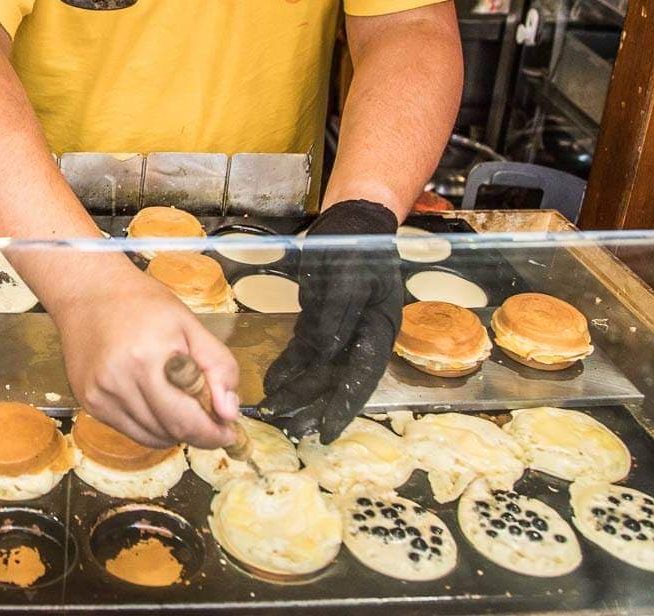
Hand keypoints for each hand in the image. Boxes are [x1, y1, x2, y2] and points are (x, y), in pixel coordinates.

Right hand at [52, 262, 240, 448]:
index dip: (213, 434)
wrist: (88, 292)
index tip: (228, 432)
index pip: (186, 419)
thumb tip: (229, 412)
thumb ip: (219, 367)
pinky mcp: (89, 402)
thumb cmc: (141, 302)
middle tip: (210, 417)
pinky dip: (151, 425)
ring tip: (179, 402)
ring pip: (151, 437)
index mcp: (148, 358)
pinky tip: (155, 402)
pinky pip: (130, 431)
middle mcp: (119, 381)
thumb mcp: (190, 324)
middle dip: (198, 432)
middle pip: (170, 432)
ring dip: (173, 429)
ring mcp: (100, 394)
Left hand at [259, 199, 401, 441]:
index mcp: (379, 330)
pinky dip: (290, 366)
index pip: (362, 377)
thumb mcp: (348, 278)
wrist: (350, 222)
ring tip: (275, 411)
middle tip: (289, 427)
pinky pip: (305, 350)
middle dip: (313, 405)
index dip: (343, 406)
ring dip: (298, 390)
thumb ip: (336, 315)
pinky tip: (273, 381)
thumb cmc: (356, 247)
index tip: (327, 431)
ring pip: (319, 369)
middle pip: (337, 379)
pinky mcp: (322, 321)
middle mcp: (362, 337)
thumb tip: (325, 351)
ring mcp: (343, 330)